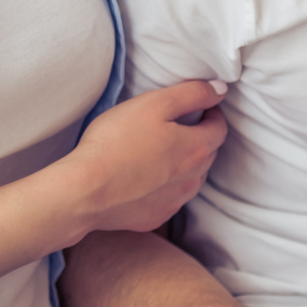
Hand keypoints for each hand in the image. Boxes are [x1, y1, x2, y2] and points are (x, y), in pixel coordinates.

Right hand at [56, 80, 227, 237]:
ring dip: (186, 164)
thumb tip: (220, 89)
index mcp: (196, 149)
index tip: (202, 107)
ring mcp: (174, 202)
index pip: (219, 128)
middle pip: (208, 154)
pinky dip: (166, 187)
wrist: (86, 190)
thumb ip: (192, 94)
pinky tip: (147, 178)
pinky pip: (171, 199)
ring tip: (163, 151)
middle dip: (200, 137)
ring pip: (192, 179)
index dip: (212, 113)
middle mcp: (192, 180)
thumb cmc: (116, 141)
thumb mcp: (155, 103)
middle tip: (181, 125)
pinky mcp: (155, 217)